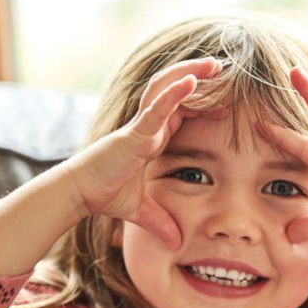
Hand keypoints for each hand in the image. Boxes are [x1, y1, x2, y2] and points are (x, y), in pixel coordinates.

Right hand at [65, 57, 222, 248]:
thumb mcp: (141, 211)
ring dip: (191, 73)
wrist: (79, 194)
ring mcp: (141, 125)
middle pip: (176, 90)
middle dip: (200, 75)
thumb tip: (176, 245)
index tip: (228, 102)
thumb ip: (161, 223)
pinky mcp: (134, 132)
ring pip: (167, 89)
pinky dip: (175, 92)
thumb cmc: (104, 195)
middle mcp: (148, 125)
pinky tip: (193, 80)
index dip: (204, 103)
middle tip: (225, 66)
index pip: (183, 111)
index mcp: (152, 136)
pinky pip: (157, 108)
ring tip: (215, 63)